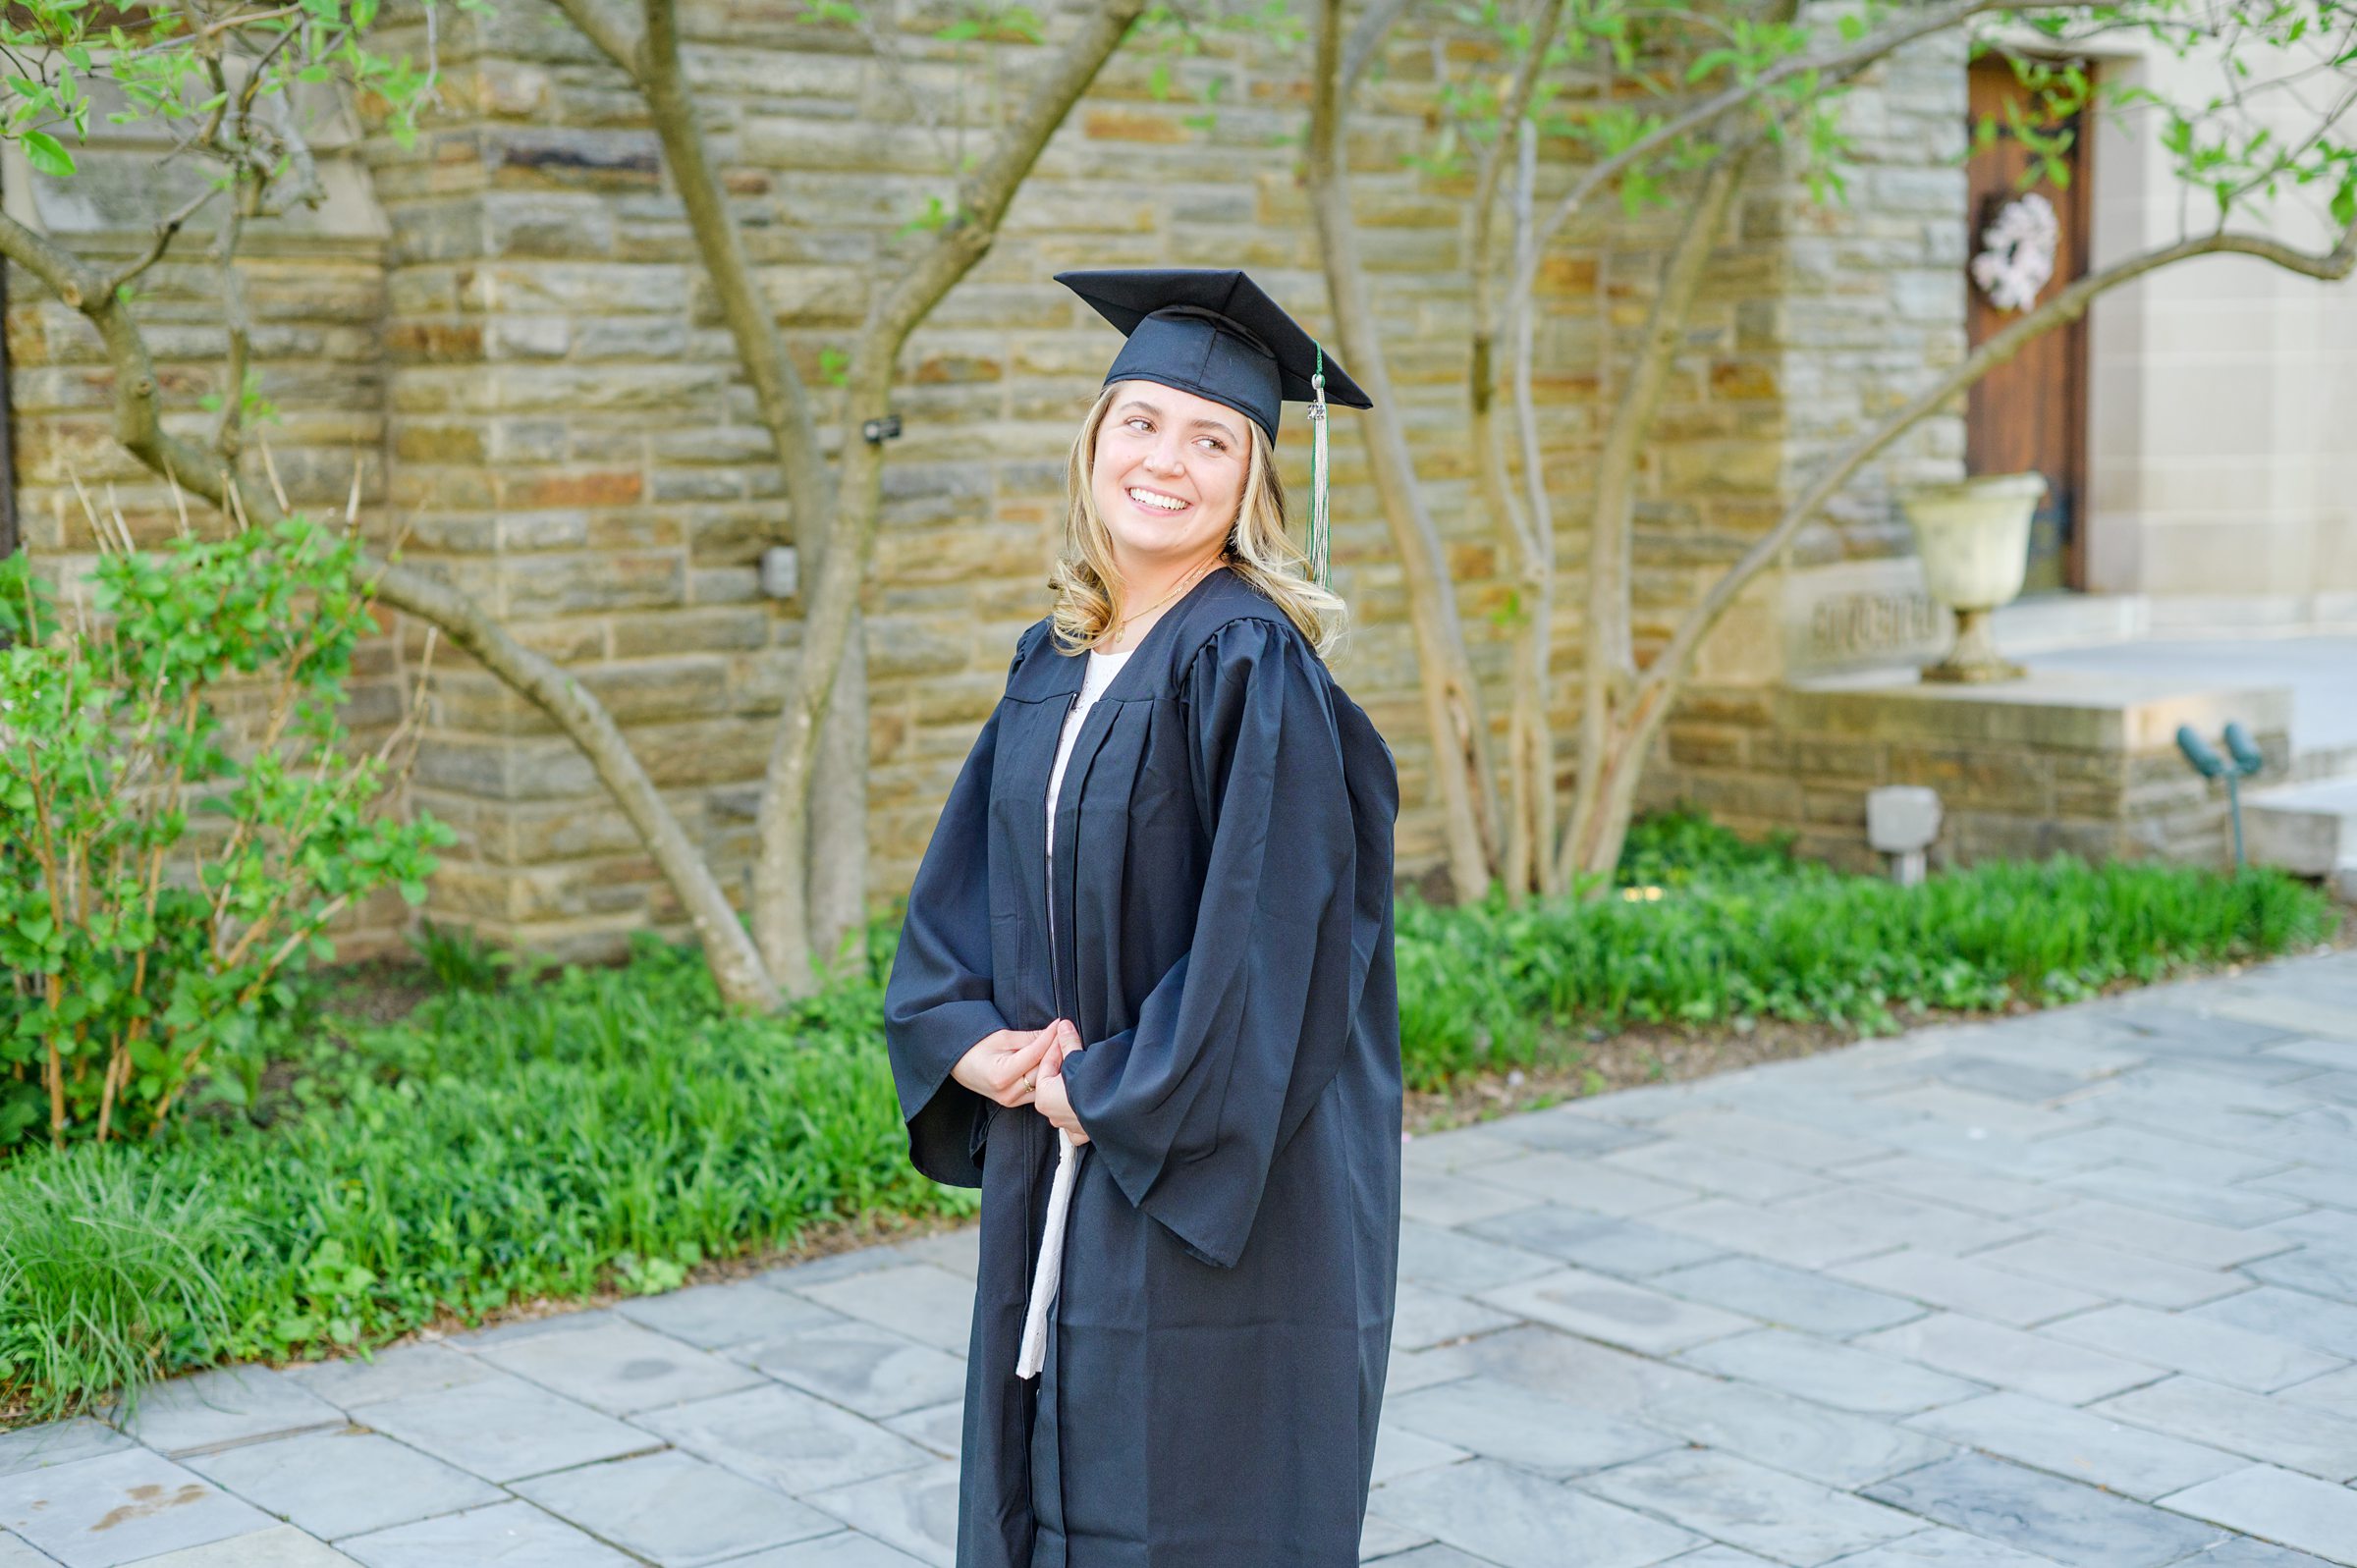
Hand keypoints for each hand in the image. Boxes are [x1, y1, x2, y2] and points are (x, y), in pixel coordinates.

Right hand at [951, 1022, 1063, 1107]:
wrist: (958, 1064)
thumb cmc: (976, 1048)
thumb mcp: (1002, 1037)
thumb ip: (1029, 1038)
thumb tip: (1052, 1032)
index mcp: (1001, 1075)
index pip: (1035, 1054)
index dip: (1050, 1037)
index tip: (1060, 1024)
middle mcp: (1007, 1093)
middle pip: (1042, 1071)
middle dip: (1055, 1051)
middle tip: (1067, 1034)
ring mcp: (1011, 1101)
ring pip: (1042, 1083)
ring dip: (1053, 1066)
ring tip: (1063, 1048)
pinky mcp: (1014, 1103)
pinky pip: (1037, 1091)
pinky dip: (1045, 1078)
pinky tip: (1053, 1064)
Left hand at [1035, 1026, 1089, 1145]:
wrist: (1118, 1113)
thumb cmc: (1095, 1088)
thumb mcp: (1079, 1060)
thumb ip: (1069, 1043)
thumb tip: (1063, 1026)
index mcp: (1044, 1095)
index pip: (1047, 1063)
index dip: (1057, 1046)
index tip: (1064, 1033)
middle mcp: (1051, 1113)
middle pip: (1054, 1082)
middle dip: (1063, 1065)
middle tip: (1073, 1048)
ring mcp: (1066, 1124)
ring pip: (1062, 1102)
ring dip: (1070, 1087)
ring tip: (1082, 1070)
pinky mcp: (1081, 1132)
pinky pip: (1074, 1121)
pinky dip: (1076, 1112)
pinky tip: (1083, 1102)